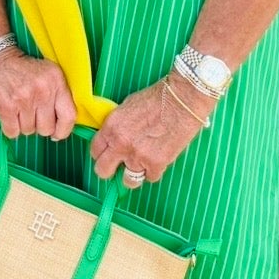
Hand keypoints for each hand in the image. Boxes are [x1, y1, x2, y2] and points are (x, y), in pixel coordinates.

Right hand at [0, 48, 77, 140]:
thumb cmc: (20, 68)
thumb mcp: (46, 73)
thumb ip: (57, 95)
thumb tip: (61, 127)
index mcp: (56, 80)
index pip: (69, 116)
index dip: (63, 130)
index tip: (57, 133)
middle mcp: (43, 90)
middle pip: (47, 129)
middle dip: (38, 126)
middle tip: (30, 113)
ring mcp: (24, 99)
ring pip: (29, 131)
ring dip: (22, 125)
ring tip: (17, 108)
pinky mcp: (6, 107)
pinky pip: (13, 132)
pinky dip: (9, 128)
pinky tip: (8, 113)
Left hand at [89, 71, 210, 184]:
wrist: (184, 98)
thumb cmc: (158, 97)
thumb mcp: (127, 106)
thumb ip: (117, 126)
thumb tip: (114, 138)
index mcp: (111, 128)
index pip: (94, 152)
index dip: (102, 154)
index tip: (108, 154)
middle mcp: (121, 144)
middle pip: (103, 171)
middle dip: (111, 169)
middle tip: (120, 165)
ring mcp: (138, 156)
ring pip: (128, 181)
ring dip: (134, 173)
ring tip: (143, 163)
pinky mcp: (157, 164)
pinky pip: (151, 177)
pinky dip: (155, 170)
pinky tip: (160, 157)